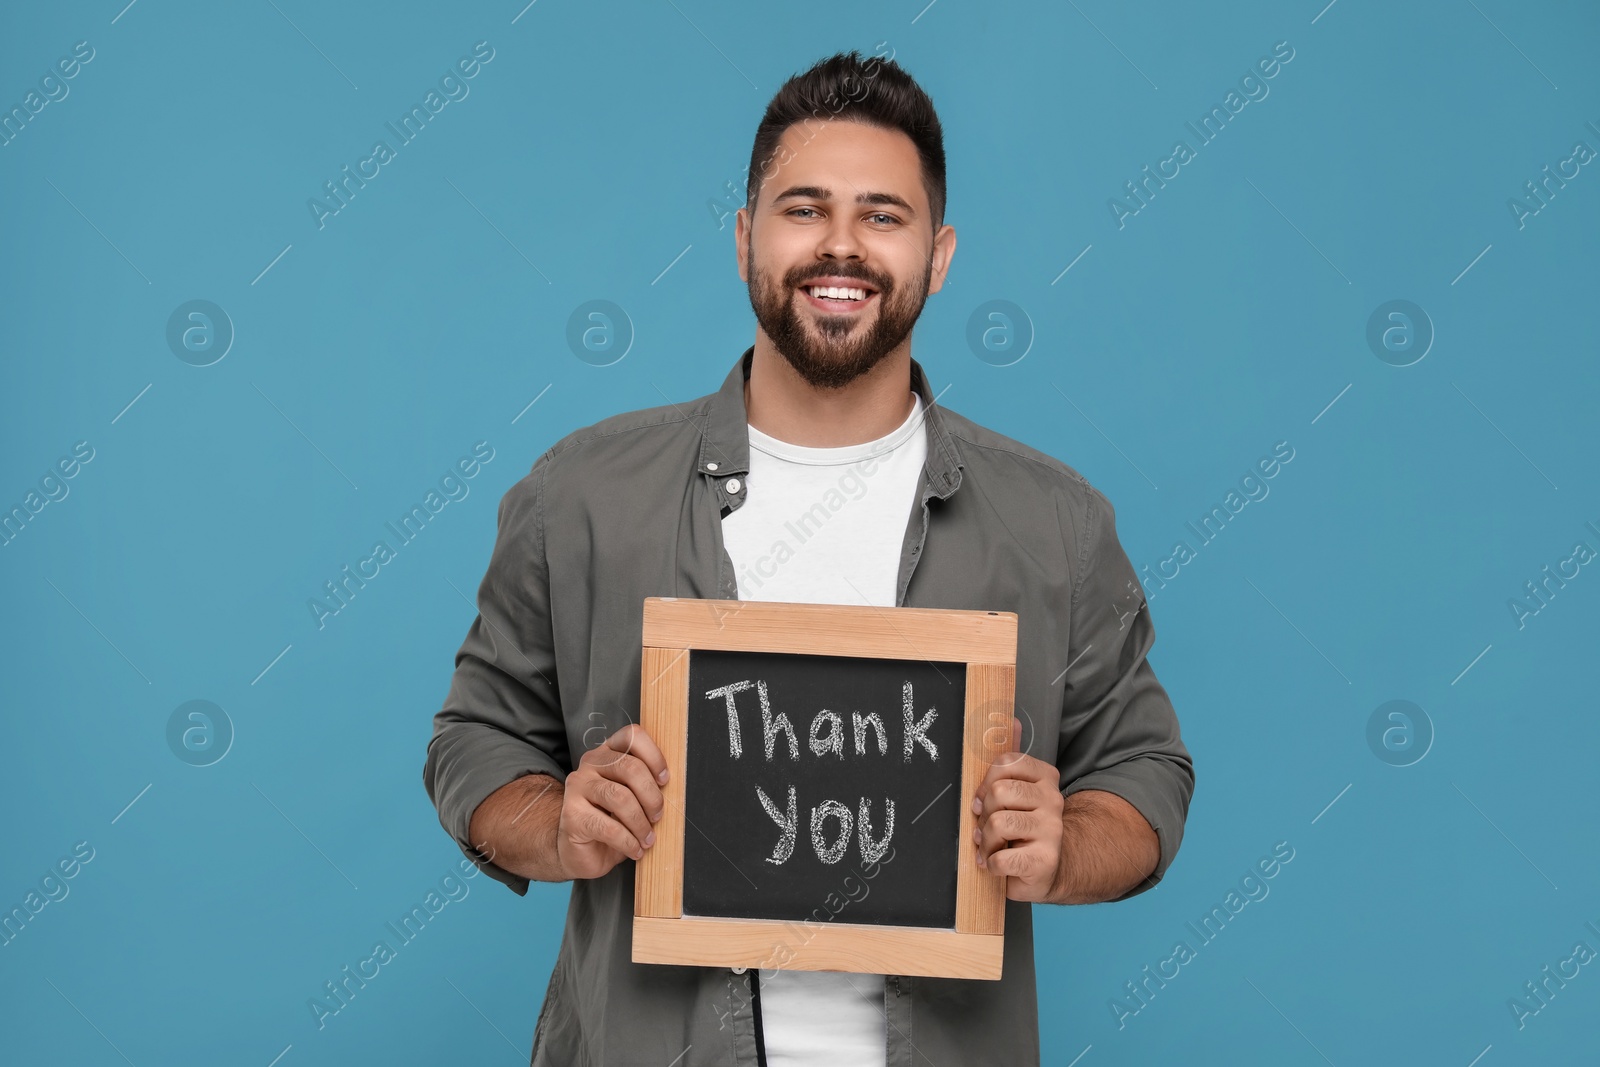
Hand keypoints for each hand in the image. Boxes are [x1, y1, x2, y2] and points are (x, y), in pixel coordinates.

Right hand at [555, 724, 668, 879]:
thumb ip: (646, 786)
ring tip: (647, 838)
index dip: (654, 756)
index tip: (665, 780)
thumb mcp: (633, 799)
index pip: (632, 736)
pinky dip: (628, 842)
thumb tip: (675, 791)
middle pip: (630, 767)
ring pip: (620, 797)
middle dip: (651, 796)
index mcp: (609, 753)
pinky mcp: (572, 815)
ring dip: (641, 823)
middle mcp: (590, 764)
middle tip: (658, 816)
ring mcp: (578, 787)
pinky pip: (609, 827)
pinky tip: (634, 850)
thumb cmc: (611, 821)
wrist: (579, 850)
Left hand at [972, 718, 1064, 901]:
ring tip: (992, 848)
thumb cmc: (1024, 829)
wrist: (1048, 870)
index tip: (984, 800)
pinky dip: (993, 865)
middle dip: (984, 814)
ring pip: (998, 823)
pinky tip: (998, 865)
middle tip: (987, 828)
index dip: (986, 783)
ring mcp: (1052, 830)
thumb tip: (1011, 720)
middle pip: (999, 792)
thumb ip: (1013, 760)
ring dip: (986, 842)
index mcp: (1045, 778)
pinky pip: (1002, 858)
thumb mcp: (1018, 791)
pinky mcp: (1045, 860)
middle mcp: (1053, 800)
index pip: (1006, 762)